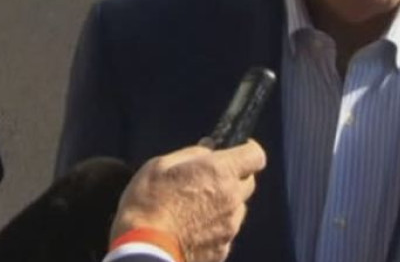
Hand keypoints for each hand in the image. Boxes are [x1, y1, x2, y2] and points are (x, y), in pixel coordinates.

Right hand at [110, 140, 266, 261]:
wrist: (144, 251)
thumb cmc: (147, 205)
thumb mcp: (160, 166)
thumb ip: (191, 153)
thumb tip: (209, 148)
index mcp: (221, 172)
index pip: (256, 155)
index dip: (249, 149)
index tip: (240, 148)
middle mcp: (232, 199)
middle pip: (248, 182)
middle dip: (234, 177)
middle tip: (209, 179)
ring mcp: (230, 227)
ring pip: (237, 209)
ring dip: (225, 203)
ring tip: (194, 208)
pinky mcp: (222, 249)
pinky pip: (226, 232)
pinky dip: (215, 227)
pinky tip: (192, 229)